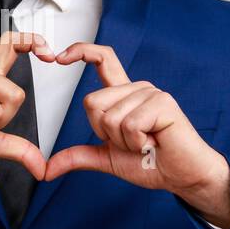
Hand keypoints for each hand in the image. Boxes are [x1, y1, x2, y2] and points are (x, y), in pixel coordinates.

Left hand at [43, 42, 229, 228]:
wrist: (182, 176)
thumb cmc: (151, 163)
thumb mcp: (107, 159)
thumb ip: (78, 157)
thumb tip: (47, 169)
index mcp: (123, 95)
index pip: (102, 60)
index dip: (81, 52)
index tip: (59, 57)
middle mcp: (136, 88)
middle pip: (92, 103)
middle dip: (105, 133)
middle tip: (133, 141)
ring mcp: (150, 93)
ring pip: (110, 117)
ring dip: (125, 141)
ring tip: (146, 143)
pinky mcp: (162, 103)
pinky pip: (129, 125)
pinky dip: (137, 142)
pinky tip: (154, 143)